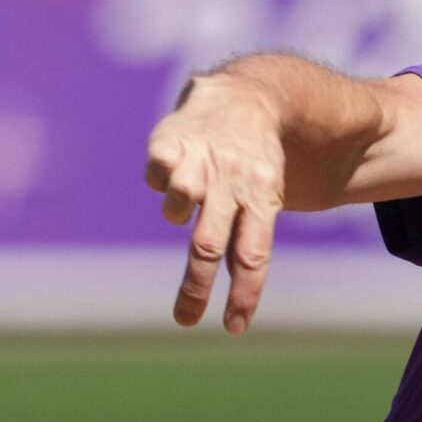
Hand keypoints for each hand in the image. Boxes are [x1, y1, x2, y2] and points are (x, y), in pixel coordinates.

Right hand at [144, 74, 286, 333]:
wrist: (249, 93)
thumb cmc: (256, 160)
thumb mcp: (266, 196)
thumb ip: (246, 240)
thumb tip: (238, 300)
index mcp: (262, 198)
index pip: (253, 255)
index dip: (244, 292)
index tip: (233, 328)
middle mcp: (231, 181)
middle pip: (209, 244)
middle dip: (196, 285)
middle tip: (185, 320)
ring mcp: (200, 161)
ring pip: (176, 209)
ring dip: (177, 213)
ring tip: (190, 195)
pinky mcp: (171, 142)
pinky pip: (155, 178)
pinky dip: (160, 180)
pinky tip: (176, 164)